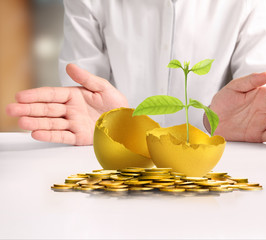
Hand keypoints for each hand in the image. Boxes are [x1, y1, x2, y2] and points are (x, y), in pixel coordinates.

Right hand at [6, 64, 127, 144]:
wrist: (127, 121)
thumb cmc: (115, 103)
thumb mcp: (103, 87)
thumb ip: (86, 78)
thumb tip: (69, 66)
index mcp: (74, 96)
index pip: (51, 95)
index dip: (36, 95)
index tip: (20, 96)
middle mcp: (71, 110)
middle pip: (46, 109)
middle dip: (28, 109)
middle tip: (11, 109)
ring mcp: (73, 124)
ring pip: (51, 123)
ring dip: (36, 122)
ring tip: (21, 121)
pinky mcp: (79, 137)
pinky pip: (62, 136)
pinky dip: (50, 135)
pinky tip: (37, 133)